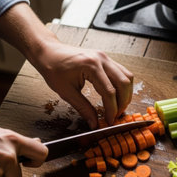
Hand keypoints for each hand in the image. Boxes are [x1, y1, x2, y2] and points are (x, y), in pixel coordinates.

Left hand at [0, 3, 133, 128]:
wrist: (49, 52)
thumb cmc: (53, 68)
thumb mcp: (66, 92)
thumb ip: (83, 108)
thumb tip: (94, 123)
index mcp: (91, 66)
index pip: (109, 92)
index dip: (112, 109)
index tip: (109, 121)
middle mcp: (102, 59)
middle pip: (123, 83)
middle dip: (122, 102)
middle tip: (116, 116)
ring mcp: (105, 57)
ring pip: (127, 76)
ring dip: (126, 93)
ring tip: (118, 107)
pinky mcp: (105, 58)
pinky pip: (121, 72)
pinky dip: (122, 85)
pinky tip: (117, 95)